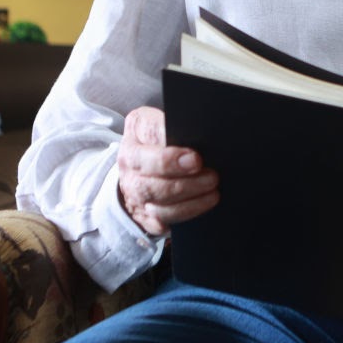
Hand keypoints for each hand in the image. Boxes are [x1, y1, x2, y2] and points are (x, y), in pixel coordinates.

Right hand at [116, 106, 217, 237]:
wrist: (137, 167)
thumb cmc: (160, 140)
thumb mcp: (164, 122)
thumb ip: (179, 126)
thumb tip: (205, 135)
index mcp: (136, 132)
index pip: (150, 137)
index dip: (172, 153)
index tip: (195, 158)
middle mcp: (129, 163)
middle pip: (150, 178)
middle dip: (183, 181)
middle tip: (211, 176)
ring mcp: (134, 191)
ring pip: (158, 202)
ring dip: (189, 200)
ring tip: (213, 190)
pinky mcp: (143, 213)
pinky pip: (163, 220)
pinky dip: (185, 214)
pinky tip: (203, 203)